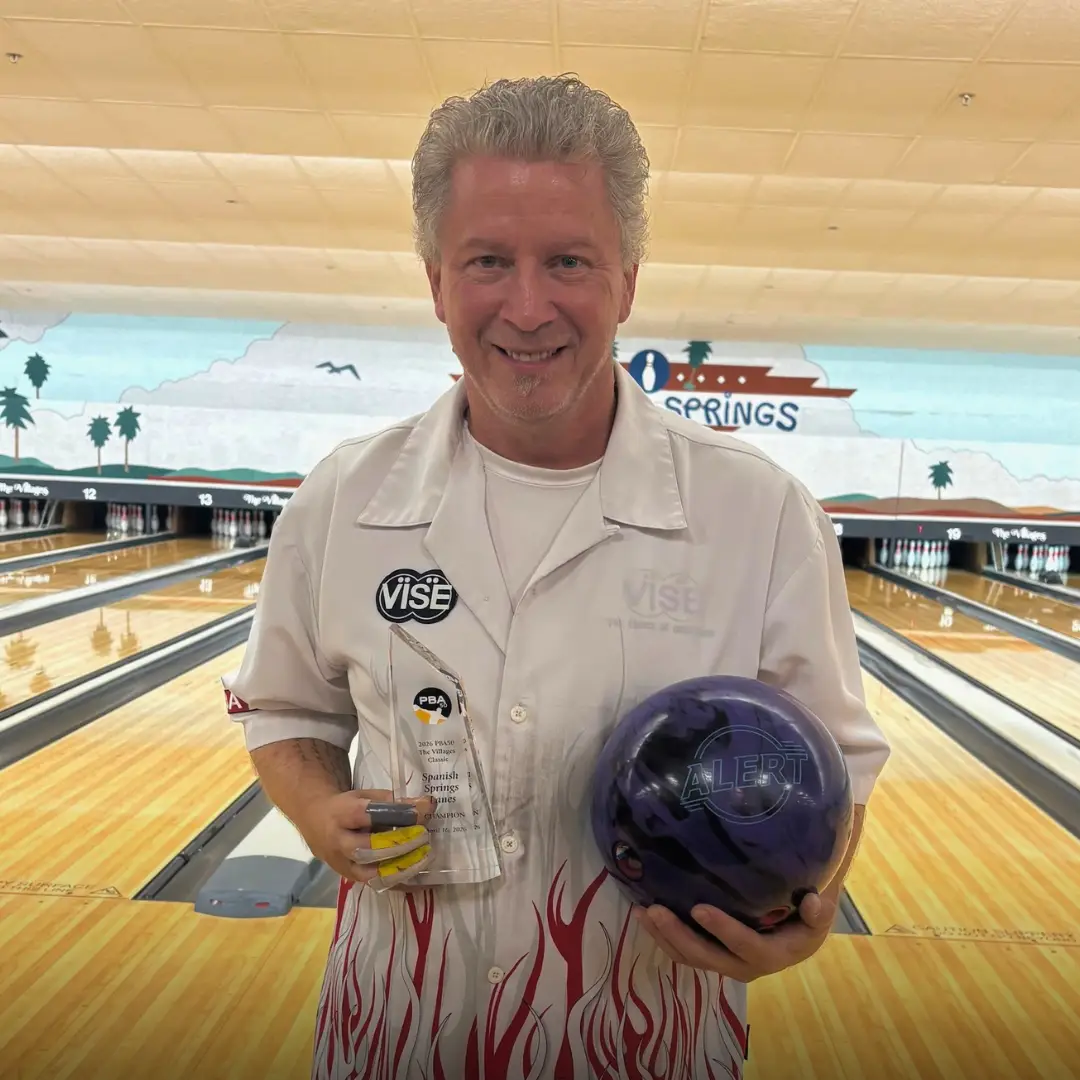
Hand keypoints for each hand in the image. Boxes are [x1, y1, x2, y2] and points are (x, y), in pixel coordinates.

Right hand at [298, 788, 436, 888]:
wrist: (317, 824)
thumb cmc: (347, 807)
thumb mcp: (365, 796)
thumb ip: (393, 801)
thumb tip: (426, 805)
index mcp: (341, 815)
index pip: (368, 814)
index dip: (398, 813)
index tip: (423, 809)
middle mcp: (339, 843)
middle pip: (369, 848)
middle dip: (401, 843)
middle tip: (424, 836)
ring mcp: (344, 865)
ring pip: (372, 872)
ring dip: (402, 867)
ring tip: (425, 857)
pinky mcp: (351, 879)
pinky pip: (378, 885)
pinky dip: (401, 884)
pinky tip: (422, 882)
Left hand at [634, 889, 837, 982]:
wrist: (801, 928)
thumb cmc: (809, 914)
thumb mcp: (821, 913)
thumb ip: (819, 911)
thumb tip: (814, 902)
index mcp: (774, 955)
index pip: (747, 946)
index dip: (724, 930)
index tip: (699, 908)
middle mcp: (746, 966)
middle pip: (708, 957)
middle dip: (679, 935)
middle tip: (654, 910)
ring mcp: (726, 962)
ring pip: (691, 958)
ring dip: (664, 937)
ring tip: (641, 912)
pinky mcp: (712, 954)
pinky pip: (685, 952)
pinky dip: (663, 937)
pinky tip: (644, 916)